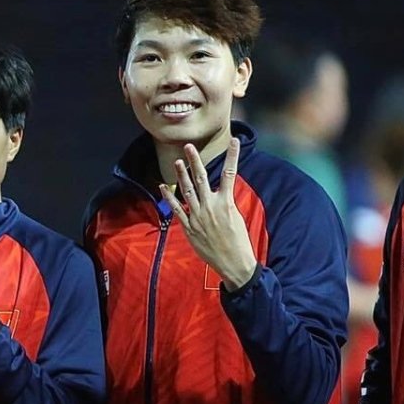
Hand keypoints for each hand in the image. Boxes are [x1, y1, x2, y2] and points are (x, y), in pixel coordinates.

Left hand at [166, 139, 258, 290]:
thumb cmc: (239, 241)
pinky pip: (176, 210)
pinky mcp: (189, 228)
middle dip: (194, 161)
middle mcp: (210, 207)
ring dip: (181, 175)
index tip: (234, 140)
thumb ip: (225, 203)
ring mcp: (197, 217)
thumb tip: (220, 193)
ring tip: (176, 161)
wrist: (234, 263)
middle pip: (201, 178)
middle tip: (188, 146)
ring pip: (187, 191)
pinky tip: (163, 187)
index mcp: (226, 203)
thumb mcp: (237, 217)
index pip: (230, 173)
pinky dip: (169, 197)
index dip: (232, 155)